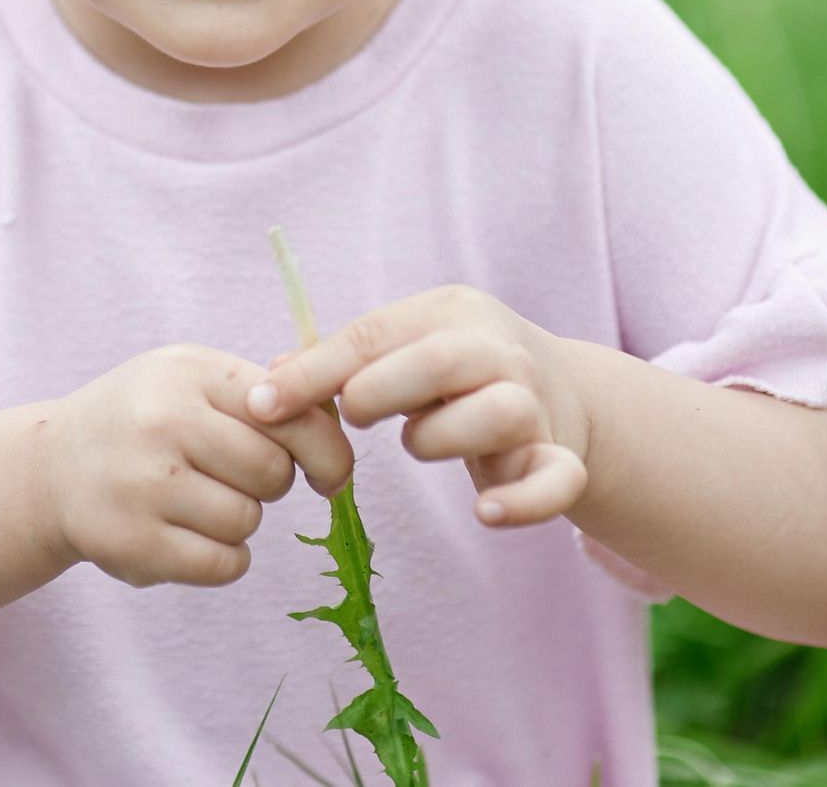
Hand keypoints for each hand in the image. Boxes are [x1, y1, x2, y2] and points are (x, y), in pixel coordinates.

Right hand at [42, 344, 356, 588]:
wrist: (52, 467)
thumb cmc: (143, 420)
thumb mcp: (190, 379)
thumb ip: (262, 391)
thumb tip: (336, 405)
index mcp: (190, 372)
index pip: (291, 414)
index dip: (326, 450)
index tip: (328, 472)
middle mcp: (163, 422)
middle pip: (273, 472)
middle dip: (268, 483)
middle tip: (232, 477)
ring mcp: (144, 485)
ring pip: (248, 521)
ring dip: (239, 521)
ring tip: (197, 501)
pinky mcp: (134, 544)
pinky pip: (223, 565)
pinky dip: (222, 559)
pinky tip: (190, 536)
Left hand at [247, 285, 590, 528]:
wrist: (564, 391)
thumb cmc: (458, 373)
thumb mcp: (405, 350)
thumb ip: (342, 365)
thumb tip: (267, 387)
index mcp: (451, 313)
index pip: (375, 334)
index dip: (313, 371)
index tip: (262, 405)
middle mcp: (499, 350)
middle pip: (441, 361)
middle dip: (380, 389)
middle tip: (352, 415)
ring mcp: (535, 404)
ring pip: (497, 413)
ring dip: (440, 438)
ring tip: (417, 444)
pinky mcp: (559, 457)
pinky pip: (555, 480)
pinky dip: (523, 501)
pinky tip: (485, 513)